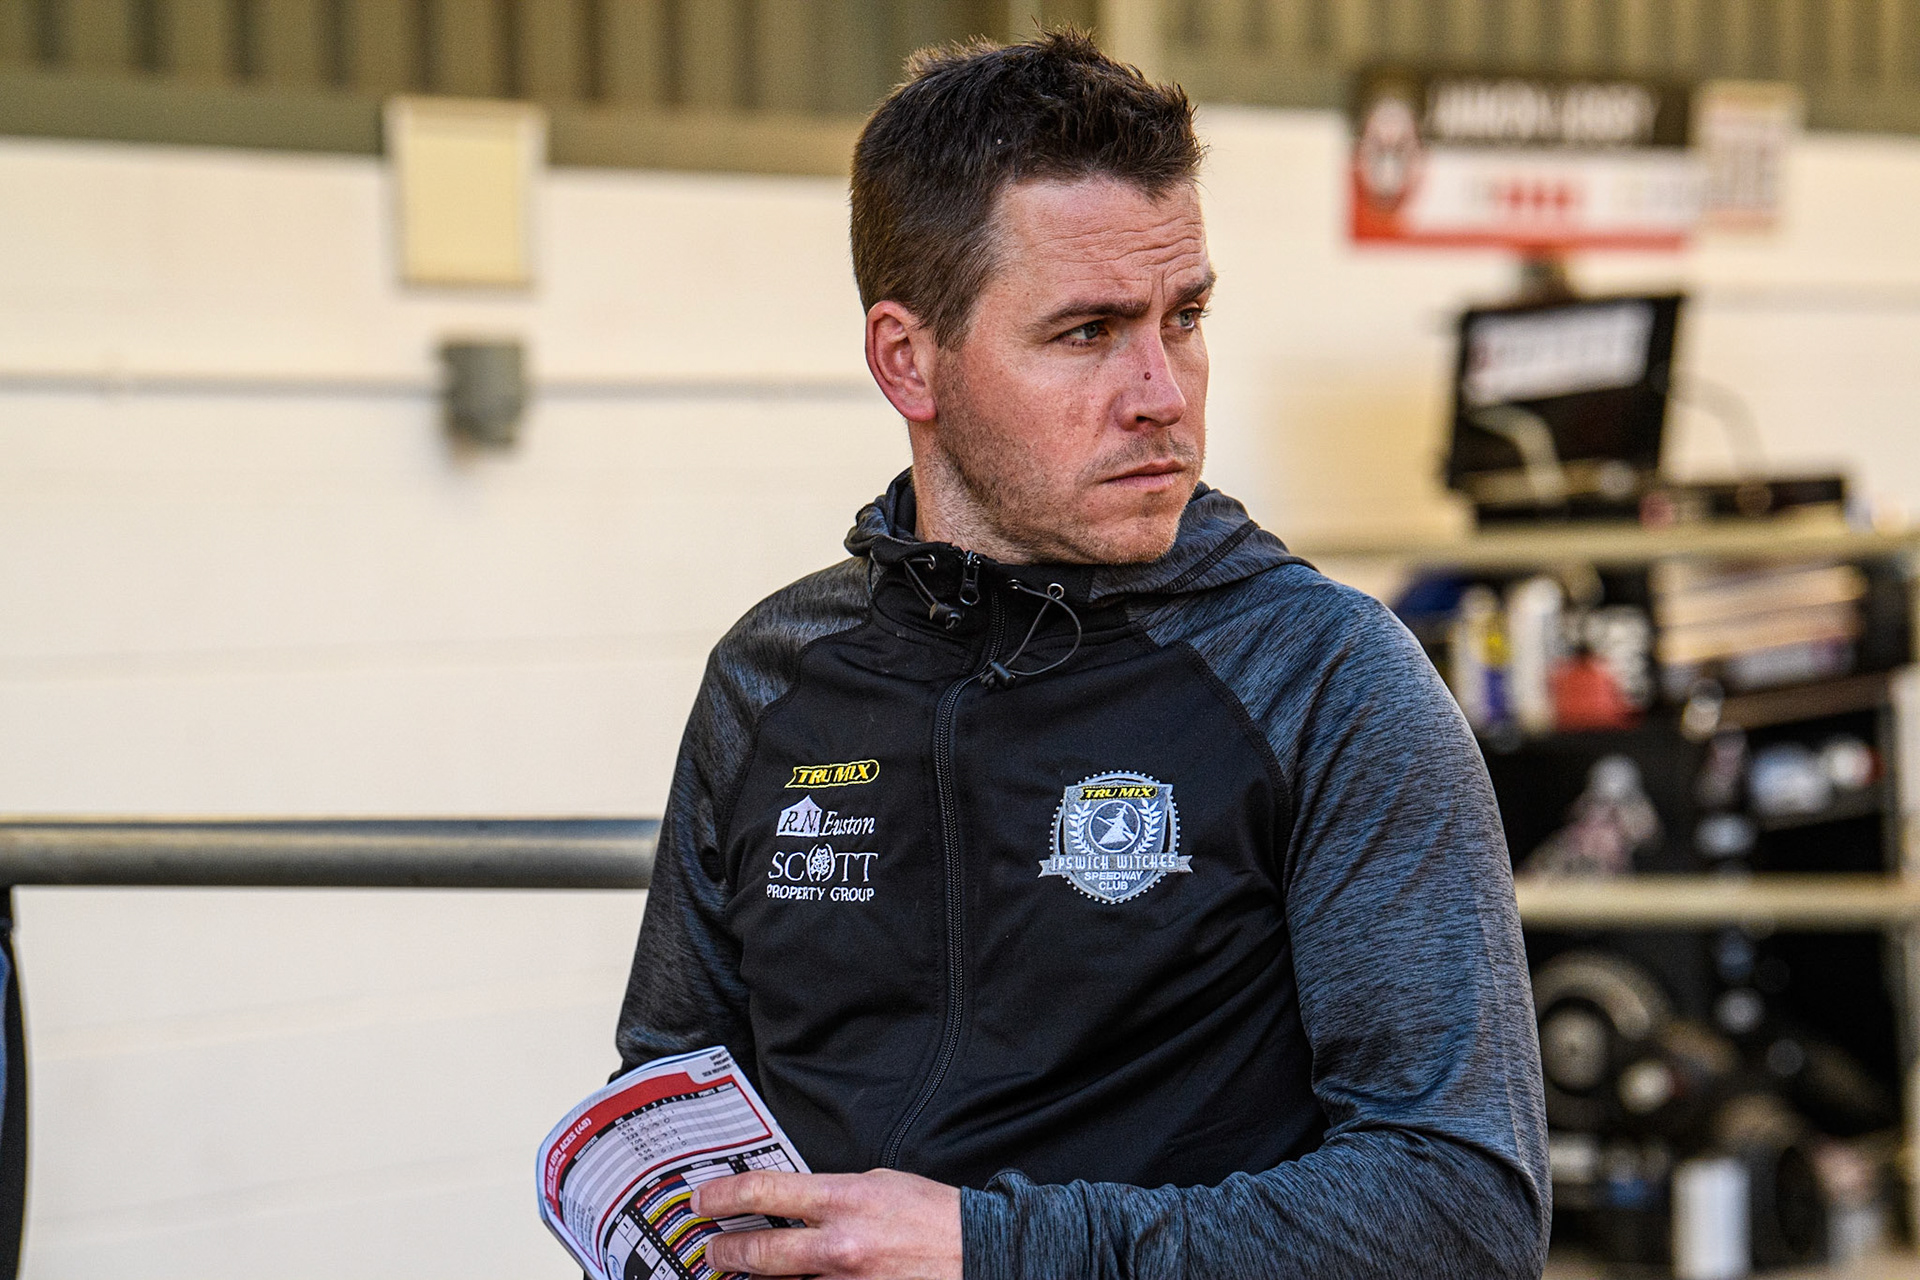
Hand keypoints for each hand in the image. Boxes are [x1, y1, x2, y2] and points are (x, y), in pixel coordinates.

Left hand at [692, 1168, 961, 1279]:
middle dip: (724, 1252)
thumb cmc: (932, 1215)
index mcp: (844, 1199)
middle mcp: (840, 1245)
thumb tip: (792, 1203)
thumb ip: (833, 1195)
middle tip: (710, 1250)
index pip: (765, 1192)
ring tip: (739, 1274)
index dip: (723, 1196)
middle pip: (758, 1252)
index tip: (702, 1201)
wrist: (978, 1253)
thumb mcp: (880, 1183)